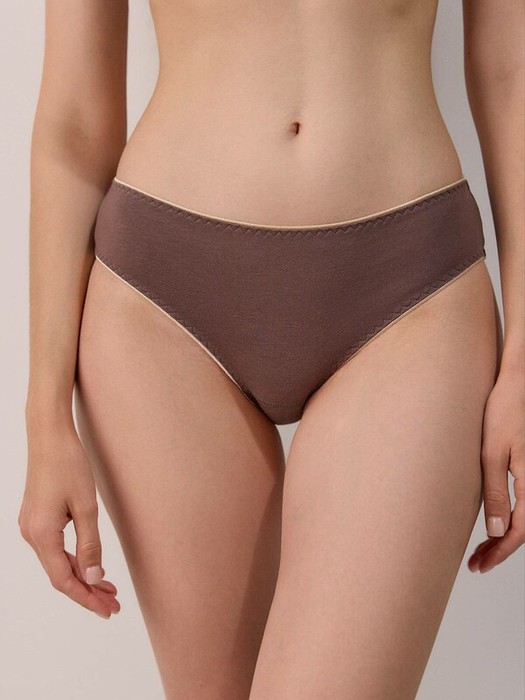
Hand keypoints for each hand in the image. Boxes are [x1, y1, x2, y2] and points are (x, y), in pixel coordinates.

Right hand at [18, 422, 119, 617]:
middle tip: (114, 604)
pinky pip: (54, 549)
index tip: (108, 610)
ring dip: (82, 576)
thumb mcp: (86, 506)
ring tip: (108, 589)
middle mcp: (31, 535)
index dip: (87, 598)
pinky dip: (73, 560)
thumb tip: (95, 576)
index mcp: (42, 535)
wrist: (49, 436)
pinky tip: (90, 564)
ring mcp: (31, 527)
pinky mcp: (36, 518)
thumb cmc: (69, 465)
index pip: (64, 580)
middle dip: (88, 591)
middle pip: (60, 575)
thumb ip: (90, 544)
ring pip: (57, 562)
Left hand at [468, 367, 524, 572]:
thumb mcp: (492, 453)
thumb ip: (496, 493)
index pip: (520, 531)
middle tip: (477, 564)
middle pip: (524, 529)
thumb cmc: (504, 412)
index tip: (480, 565)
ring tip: (482, 550)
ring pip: (524, 518)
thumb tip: (497, 532)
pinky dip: (509, 518)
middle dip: (500, 550)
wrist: (517, 385)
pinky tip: (495, 524)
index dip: (500, 552)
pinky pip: (524, 503)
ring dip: (505, 537)